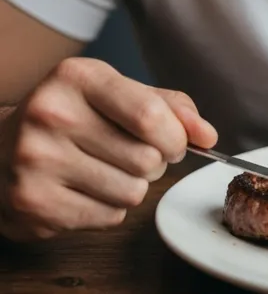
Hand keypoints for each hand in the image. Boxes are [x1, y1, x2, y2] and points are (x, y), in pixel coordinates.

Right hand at [0, 57, 216, 241]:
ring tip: (105, 169)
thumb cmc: (72, 116)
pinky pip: (109, 216)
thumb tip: (208, 136)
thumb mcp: (118, 93)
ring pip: (133, 191)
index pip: (150, 116)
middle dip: (154, 162)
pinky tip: (85, 188)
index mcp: (78, 78)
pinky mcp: (32, 203)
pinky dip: (109, 207)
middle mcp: (51, 115)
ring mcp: (36, 161)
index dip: (176, 137)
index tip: (175, 142)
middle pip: (147, 159)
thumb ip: (170, 108)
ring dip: (133, 186)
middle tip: (130, 154)